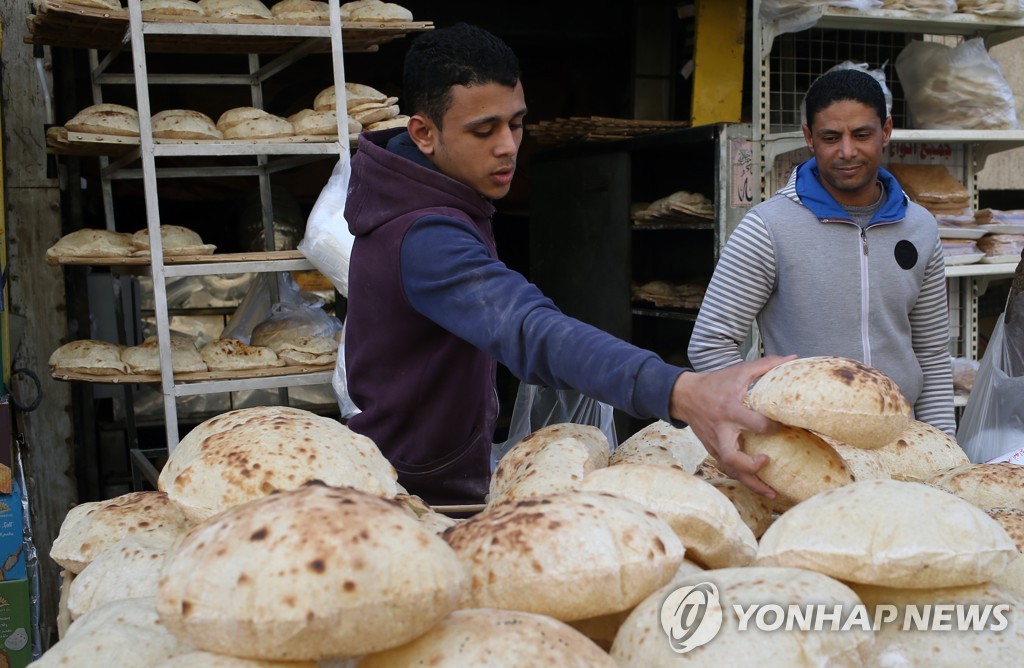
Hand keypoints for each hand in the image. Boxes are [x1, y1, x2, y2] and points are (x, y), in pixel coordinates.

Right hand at [670, 355, 794, 497]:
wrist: (685, 395)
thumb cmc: (716, 383)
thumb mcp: (739, 370)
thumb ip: (766, 366)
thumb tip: (793, 360)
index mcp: (730, 409)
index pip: (754, 424)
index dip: (772, 428)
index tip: (785, 427)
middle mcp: (721, 430)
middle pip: (733, 456)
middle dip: (753, 466)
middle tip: (768, 461)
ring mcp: (715, 443)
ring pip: (731, 469)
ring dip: (751, 484)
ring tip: (772, 494)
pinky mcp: (712, 450)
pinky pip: (729, 468)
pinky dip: (744, 479)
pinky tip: (760, 487)